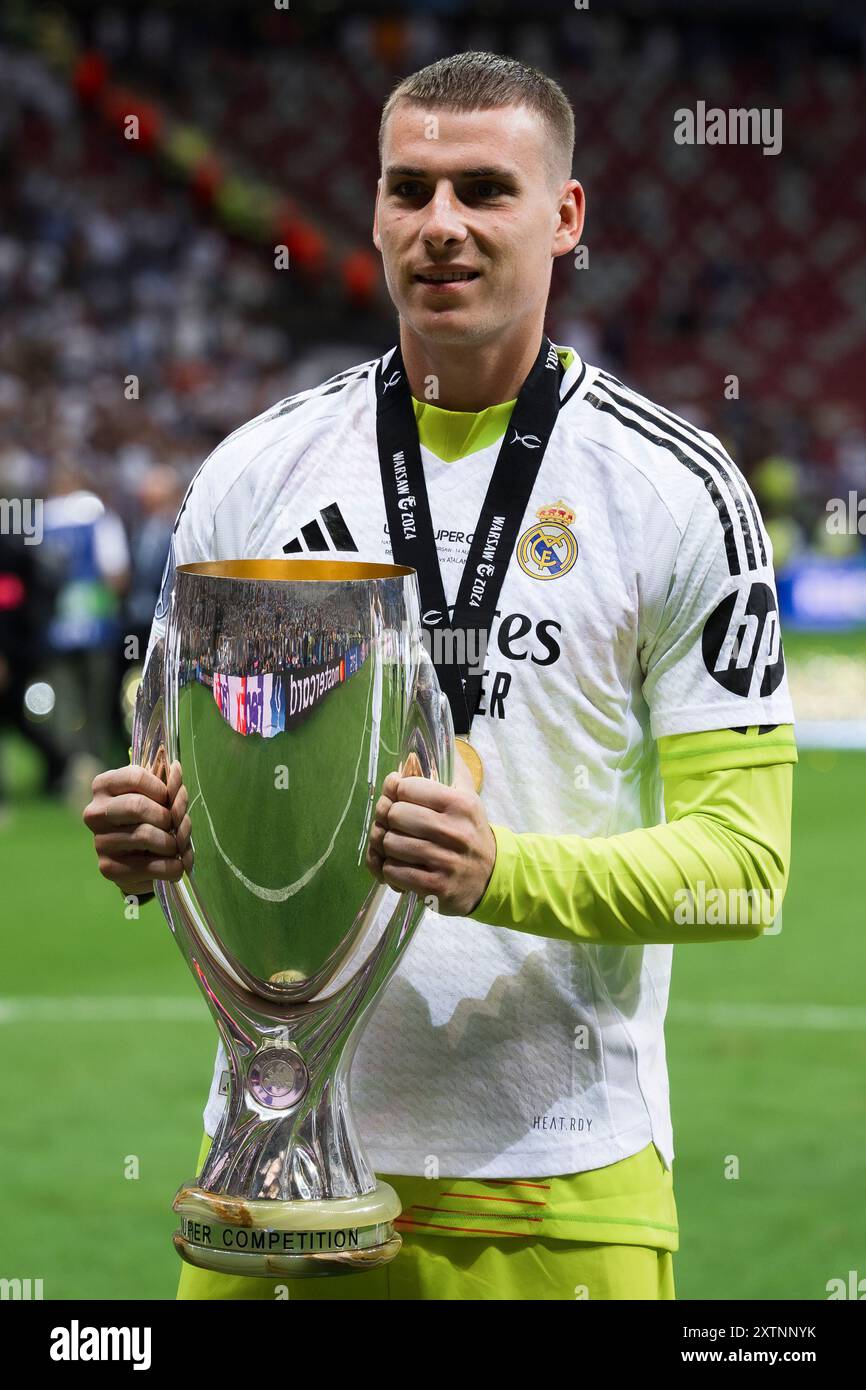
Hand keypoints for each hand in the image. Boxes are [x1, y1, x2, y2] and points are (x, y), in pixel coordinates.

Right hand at [83, 759, 192, 896]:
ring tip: (178, 846)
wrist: (140, 858)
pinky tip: (176, 865)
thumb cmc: (152, 818)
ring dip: (172, 842)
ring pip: (144, 835)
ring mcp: (100, 842)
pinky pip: (150, 866)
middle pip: (137, 806)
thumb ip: (169, 786)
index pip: (136, 777)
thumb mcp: (158, 797)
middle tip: (177, 825)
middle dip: (167, 817)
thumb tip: (177, 769)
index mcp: (104, 785)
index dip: (162, 788)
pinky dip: (172, 867)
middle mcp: (95, 813)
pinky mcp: (109, 869)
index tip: (170, 799)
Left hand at [365, 754, 495, 915]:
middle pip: (394, 814)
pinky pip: (393, 871)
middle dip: (387, 818)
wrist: (491, 875)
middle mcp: (453, 831)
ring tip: (394, 845)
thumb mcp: (468, 797)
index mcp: (459, 804)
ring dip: (386, 845)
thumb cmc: (470, 831)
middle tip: (392, 823)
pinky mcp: (435, 886)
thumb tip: (427, 744)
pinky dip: (389, 869)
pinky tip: (399, 865)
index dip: (395, 791)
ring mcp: (444, 861)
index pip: (406, 787)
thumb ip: (449, 769)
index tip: (398, 797)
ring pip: (390, 843)